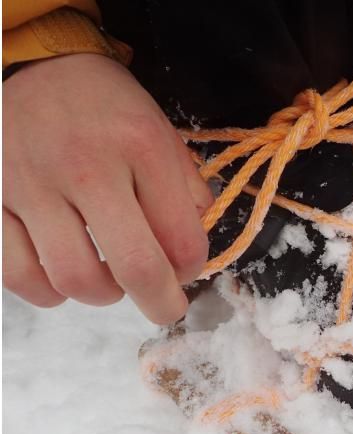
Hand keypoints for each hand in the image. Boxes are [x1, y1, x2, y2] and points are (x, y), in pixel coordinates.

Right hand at [3, 53, 212, 323]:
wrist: (32, 63)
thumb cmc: (108, 106)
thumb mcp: (161, 132)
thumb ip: (185, 190)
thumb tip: (191, 253)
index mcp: (141, 147)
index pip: (181, 239)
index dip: (192, 269)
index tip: (187, 270)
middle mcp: (87, 167)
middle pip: (135, 268)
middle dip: (161, 303)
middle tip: (166, 308)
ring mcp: (32, 184)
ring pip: (74, 280)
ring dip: (102, 294)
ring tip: (109, 279)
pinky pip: (17, 273)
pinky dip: (46, 292)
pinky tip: (62, 279)